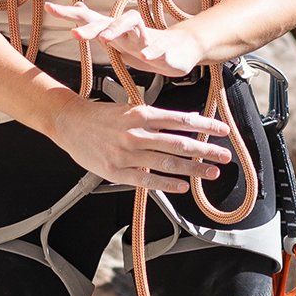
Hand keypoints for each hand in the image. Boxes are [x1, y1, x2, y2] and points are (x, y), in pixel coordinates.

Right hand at [43, 92, 233, 195]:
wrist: (70, 122)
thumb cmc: (102, 115)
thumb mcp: (130, 108)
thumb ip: (156, 118)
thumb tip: (186, 123)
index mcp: (141, 114)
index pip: (181, 120)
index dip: (205, 126)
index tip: (223, 131)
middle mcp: (136, 133)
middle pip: (179, 143)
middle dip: (206, 151)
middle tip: (225, 156)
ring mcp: (127, 154)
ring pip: (167, 163)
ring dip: (193, 169)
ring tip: (211, 173)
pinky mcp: (117, 171)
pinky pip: (147, 180)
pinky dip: (167, 184)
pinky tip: (183, 187)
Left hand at [45, 0, 212, 77]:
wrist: (180, 49)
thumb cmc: (144, 43)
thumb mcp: (117, 36)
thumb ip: (97, 23)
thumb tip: (78, 5)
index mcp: (114, 30)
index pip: (88, 17)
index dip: (68, 13)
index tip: (49, 7)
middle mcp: (127, 30)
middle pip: (107, 20)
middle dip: (90, 26)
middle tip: (75, 34)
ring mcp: (145, 37)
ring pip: (131, 25)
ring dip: (117, 30)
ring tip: (104, 39)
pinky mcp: (162, 49)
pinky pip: (155, 47)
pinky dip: (149, 50)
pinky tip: (143, 55)